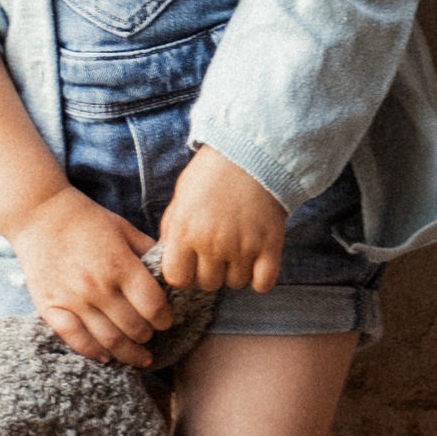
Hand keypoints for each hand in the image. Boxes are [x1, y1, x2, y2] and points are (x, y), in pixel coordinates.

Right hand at [15, 190, 175, 366]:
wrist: (39, 215)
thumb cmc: (87, 220)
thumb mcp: (124, 228)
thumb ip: (149, 252)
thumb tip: (172, 272)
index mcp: (120, 265)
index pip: (153, 306)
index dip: (165, 318)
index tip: (166, 320)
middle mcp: (97, 287)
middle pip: (133, 327)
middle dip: (148, 335)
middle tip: (152, 334)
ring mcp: (73, 300)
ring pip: (108, 340)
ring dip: (128, 352)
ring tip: (139, 356)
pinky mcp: (50, 308)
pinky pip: (75, 339)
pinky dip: (93, 352)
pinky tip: (106, 357)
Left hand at [154, 143, 286, 297]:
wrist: (254, 152)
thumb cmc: (213, 172)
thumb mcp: (182, 196)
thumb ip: (173, 229)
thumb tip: (166, 256)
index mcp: (185, 231)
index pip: (177, 278)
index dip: (184, 271)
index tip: (190, 261)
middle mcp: (212, 243)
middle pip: (208, 283)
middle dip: (211, 270)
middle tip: (218, 250)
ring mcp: (243, 247)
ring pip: (235, 283)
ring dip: (236, 271)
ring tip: (239, 248)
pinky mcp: (270, 247)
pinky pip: (263, 283)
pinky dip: (261, 277)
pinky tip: (258, 260)